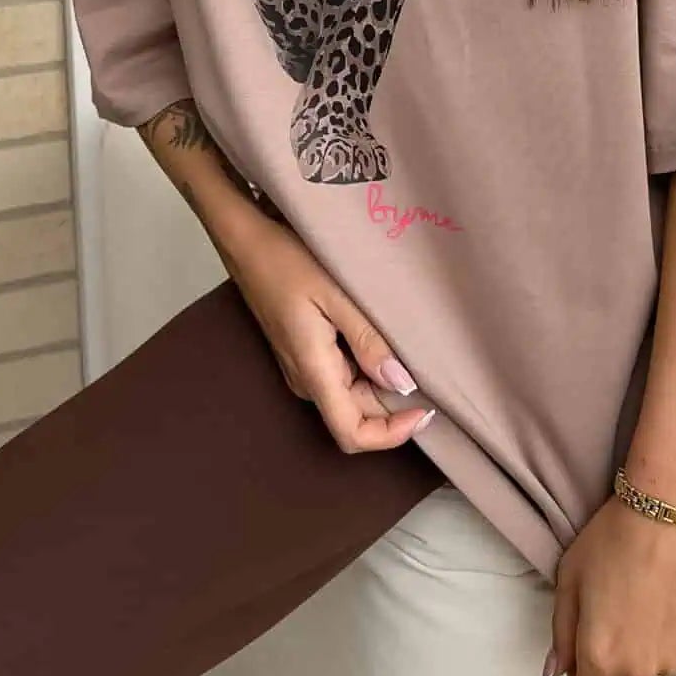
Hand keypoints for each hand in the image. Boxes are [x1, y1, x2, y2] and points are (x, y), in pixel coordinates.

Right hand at [222, 207, 435, 453]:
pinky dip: (368, 369)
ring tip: (410, 353)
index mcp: (313, 371)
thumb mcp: (335, 293)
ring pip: (351, 397)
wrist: (245, 240)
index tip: (424, 411)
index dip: (390, 435)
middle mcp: (305, 380)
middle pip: (356, 416)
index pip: (351, 434)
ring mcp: (302, 368)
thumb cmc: (286, 259)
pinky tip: (383, 340)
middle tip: (429, 373)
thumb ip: (368, 340)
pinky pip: (342, 376)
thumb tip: (402, 384)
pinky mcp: (303, 353)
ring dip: (382, 387)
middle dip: (394, 406)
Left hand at [544, 495, 675, 675]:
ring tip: (651, 590)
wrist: (673, 509)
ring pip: (654, 662)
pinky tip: (674, 592)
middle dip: (617, 648)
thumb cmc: (615, 536)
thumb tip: (559, 670)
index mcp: (601, 655)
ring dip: (649, 640)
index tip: (585, 660)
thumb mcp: (570, 576)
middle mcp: (640, 669)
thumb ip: (561, 632)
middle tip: (620, 598)